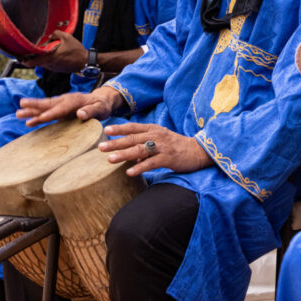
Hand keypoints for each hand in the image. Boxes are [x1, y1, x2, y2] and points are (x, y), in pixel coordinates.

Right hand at [17, 86, 124, 126]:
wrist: (101, 101)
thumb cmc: (102, 106)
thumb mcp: (101, 109)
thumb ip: (91, 111)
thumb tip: (80, 114)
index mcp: (74, 101)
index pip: (61, 109)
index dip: (51, 113)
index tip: (41, 118)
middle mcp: (65, 101)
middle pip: (48, 105)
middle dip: (34, 107)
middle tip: (20, 108)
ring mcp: (61, 105)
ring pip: (44, 107)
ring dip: (31, 111)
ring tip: (18, 114)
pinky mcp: (60, 110)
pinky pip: (47, 113)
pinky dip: (37, 116)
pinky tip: (28, 122)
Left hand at [22, 31, 88, 72]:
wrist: (86, 62)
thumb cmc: (77, 51)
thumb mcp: (67, 37)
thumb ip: (56, 34)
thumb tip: (50, 35)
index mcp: (50, 57)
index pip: (32, 62)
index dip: (24, 60)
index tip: (19, 57)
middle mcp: (50, 65)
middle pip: (36, 62)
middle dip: (33, 57)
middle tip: (30, 50)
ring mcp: (54, 68)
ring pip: (43, 63)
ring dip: (41, 58)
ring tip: (44, 50)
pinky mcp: (58, 69)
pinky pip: (49, 64)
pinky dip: (48, 59)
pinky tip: (53, 53)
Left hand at [98, 123, 213, 176]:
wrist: (199, 151)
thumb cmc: (177, 146)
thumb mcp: (161, 140)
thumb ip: (145, 144)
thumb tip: (130, 155)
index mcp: (154, 129)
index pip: (134, 127)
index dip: (120, 128)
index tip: (106, 129)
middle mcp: (157, 136)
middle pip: (133, 138)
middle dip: (116, 142)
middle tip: (100, 147)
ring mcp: (163, 147)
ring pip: (140, 150)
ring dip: (124, 154)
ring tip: (110, 159)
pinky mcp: (169, 158)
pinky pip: (152, 163)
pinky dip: (140, 167)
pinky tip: (129, 172)